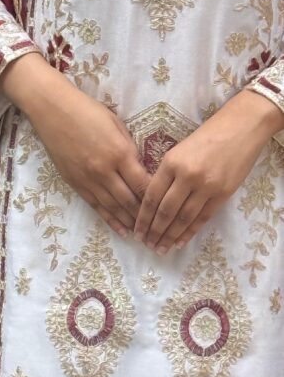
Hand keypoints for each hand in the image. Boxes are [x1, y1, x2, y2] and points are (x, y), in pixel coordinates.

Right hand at [0, 53, 151, 235]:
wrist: (53, 110)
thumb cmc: (87, 111)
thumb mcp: (116, 125)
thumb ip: (129, 149)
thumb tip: (140, 169)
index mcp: (120, 153)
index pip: (143, 184)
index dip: (156, 198)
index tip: (167, 207)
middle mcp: (105, 171)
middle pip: (130, 201)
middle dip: (145, 216)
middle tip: (158, 227)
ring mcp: (88, 180)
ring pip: (114, 208)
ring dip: (130, 222)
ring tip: (143, 234)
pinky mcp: (75, 183)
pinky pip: (96, 206)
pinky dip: (110, 220)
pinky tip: (121, 229)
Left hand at [134, 89, 283, 252]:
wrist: (239, 128)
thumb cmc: (205, 137)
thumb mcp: (177, 150)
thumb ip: (165, 174)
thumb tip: (152, 201)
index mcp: (171, 163)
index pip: (151, 196)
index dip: (143, 217)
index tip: (137, 231)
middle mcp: (186, 176)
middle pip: (165, 211)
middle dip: (154, 230)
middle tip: (146, 244)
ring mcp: (206, 186)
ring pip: (183, 218)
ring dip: (170, 235)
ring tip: (161, 247)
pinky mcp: (223, 193)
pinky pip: (203, 218)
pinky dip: (190, 232)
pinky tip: (180, 242)